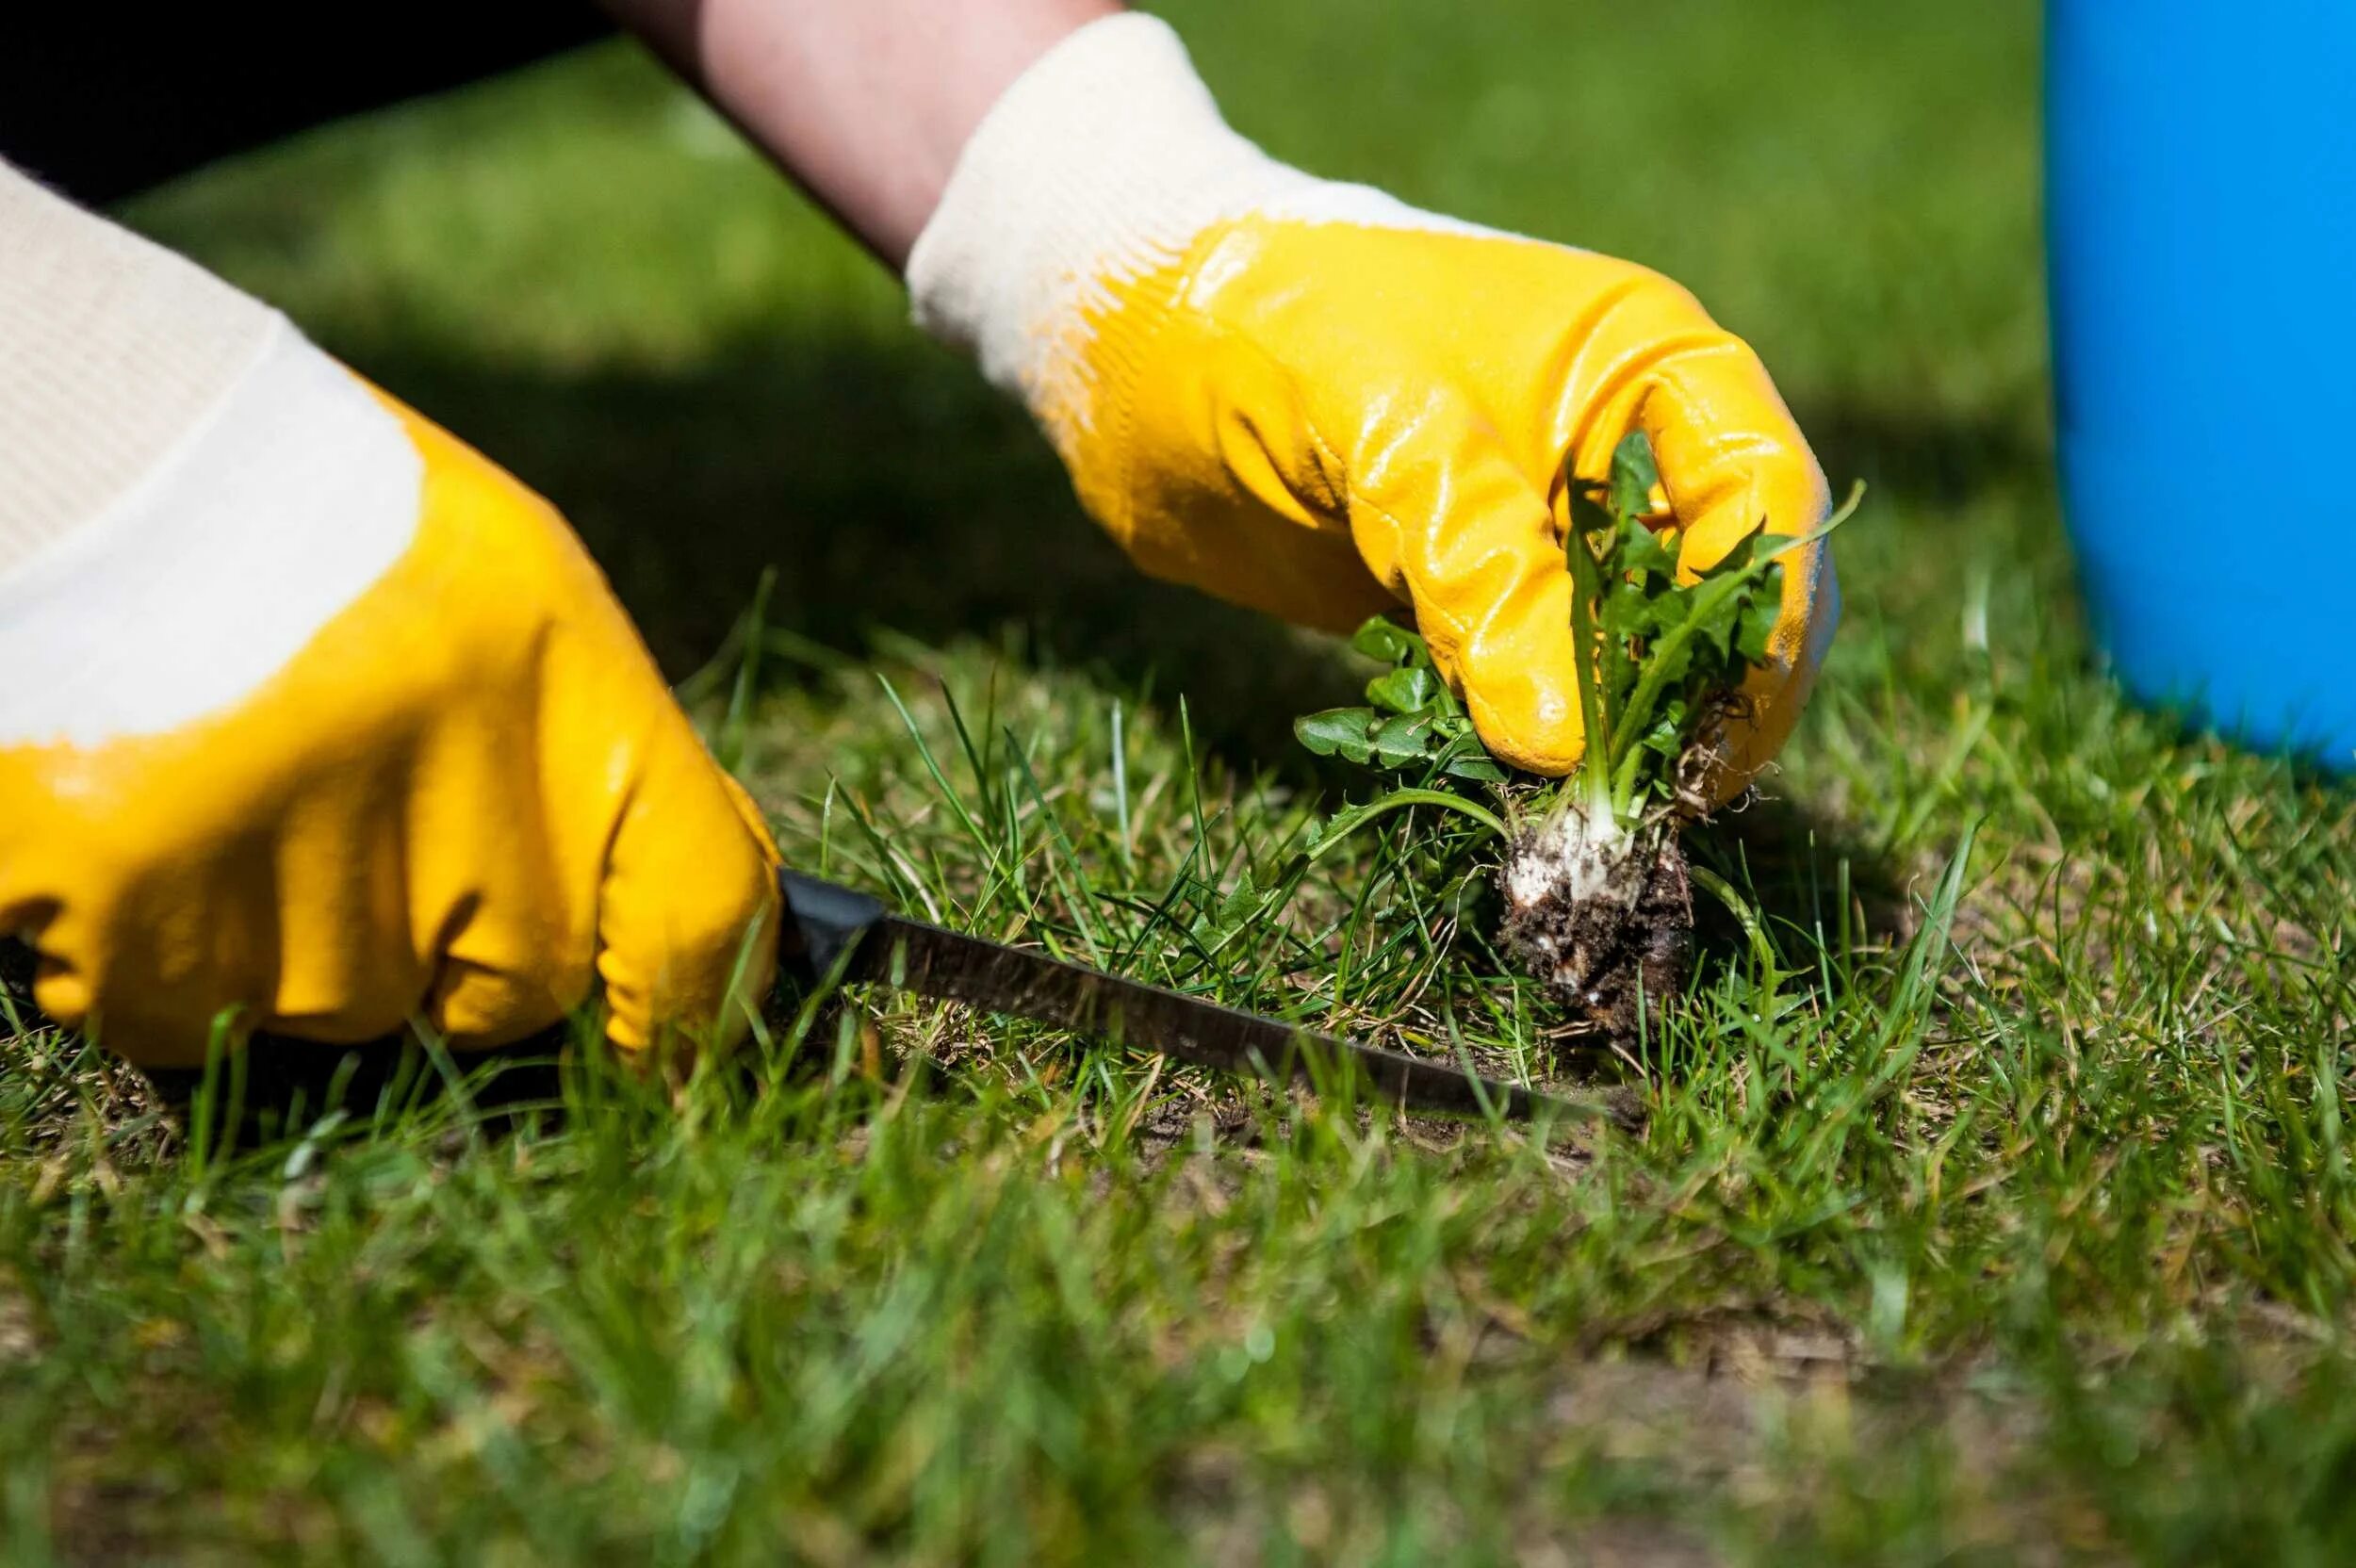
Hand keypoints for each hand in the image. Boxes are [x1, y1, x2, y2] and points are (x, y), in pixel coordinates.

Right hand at [0, 330, 778, 1066]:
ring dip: (287, 935)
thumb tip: (680, 946)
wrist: (76, 441)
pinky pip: (176, 1011)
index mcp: (563, 680)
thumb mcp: (507, 592)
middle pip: (510, 988)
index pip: (697, 909)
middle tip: (358, 812)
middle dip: (450, 945)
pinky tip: (143, 818)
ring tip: (229, 778)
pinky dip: (153, 950)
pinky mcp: (134, 896)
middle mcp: (451, 777)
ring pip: (336, 1007)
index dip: (695, 1007)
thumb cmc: (307, 515)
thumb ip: (594, 765)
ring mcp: (291, 847)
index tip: (667, 1053)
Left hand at [909, 14, 1836, 785]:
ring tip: (1566, 820)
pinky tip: (1506, 793)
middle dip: (1695, 703)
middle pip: (1724, 600)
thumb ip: (1479, 569)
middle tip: (1632, 808)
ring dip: (1615, 743)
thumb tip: (1565, 744)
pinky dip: (1535, 747)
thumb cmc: (1259, 328)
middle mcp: (1625, 450)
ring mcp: (1554, 531)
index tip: (1710, 742)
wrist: (1125, 342)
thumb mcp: (1380, 431)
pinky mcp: (1481, 598)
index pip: (1765, 502)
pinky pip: (1545, 691)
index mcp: (1645, 363)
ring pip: (1638, 662)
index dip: (1760, 627)